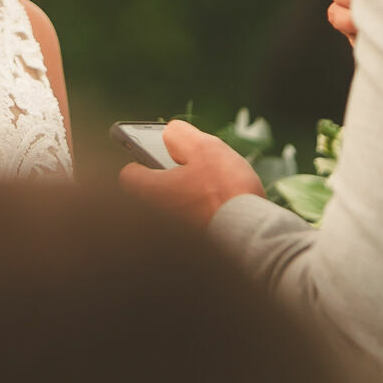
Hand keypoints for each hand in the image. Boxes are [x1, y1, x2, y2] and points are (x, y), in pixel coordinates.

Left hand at [118, 120, 264, 225]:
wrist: (254, 238)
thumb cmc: (226, 191)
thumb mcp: (204, 148)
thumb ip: (180, 136)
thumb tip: (169, 135)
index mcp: (152, 192)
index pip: (128, 175)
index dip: (141, 160)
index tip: (156, 152)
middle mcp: (156, 218)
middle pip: (152, 192)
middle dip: (168, 179)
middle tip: (193, 167)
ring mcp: (175, 235)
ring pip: (172, 209)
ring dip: (187, 197)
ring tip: (214, 187)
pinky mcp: (196, 247)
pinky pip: (190, 226)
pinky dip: (202, 215)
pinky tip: (223, 208)